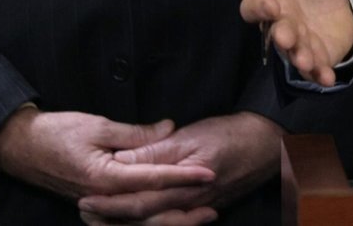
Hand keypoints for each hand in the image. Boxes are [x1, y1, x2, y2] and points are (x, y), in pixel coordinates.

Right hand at [0, 107, 214, 203]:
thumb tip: (170, 128)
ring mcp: (96, 206)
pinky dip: (147, 220)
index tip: (209, 173)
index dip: (183, 176)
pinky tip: (167, 216)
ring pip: (138, 221)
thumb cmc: (56, 132)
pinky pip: (124, 220)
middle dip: (183, 210)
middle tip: (213, 207)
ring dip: (169, 220)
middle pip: (149, 211)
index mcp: (104, 178)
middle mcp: (101, 199)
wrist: (19, 148)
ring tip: (199, 216)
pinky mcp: (94, 207)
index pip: (153, 178)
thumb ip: (136, 133)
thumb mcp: (98, 126)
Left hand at [76, 112, 283, 224]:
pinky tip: (143, 219)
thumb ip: (154, 152)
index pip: (136, 203)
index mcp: (180, 187)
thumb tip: (120, 160)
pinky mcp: (204, 207)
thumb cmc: (230, 135)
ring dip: (128, 223)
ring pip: (157, 224)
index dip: (108, 203)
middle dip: (111, 218)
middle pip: (142, 220)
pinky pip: (173, 221)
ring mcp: (196, 209)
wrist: (268, 144)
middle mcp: (186, 205)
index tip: (84, 199)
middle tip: (85, 212)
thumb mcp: (189, 136)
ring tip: (104, 217)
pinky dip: (153, 222)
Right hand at [239, 0, 352, 85]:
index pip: (253, 7)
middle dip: (282, 36)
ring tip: (306, 58)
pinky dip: (320, 74)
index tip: (272, 4)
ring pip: (293, 54)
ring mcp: (298, 43)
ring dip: (299, 57)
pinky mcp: (317, 56)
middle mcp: (280, 25)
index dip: (259, 8)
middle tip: (289, 36)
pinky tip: (328, 77)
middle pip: (274, 35)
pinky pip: (315, 69)